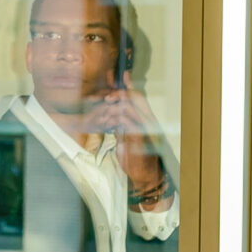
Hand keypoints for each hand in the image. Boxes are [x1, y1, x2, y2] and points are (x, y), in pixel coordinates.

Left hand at [92, 85, 170, 207]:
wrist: (144, 177)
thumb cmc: (135, 159)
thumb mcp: (126, 139)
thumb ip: (121, 125)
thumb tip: (112, 114)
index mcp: (145, 121)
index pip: (139, 98)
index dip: (129, 85)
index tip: (122, 74)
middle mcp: (148, 122)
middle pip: (135, 98)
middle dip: (119, 93)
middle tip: (107, 97)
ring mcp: (145, 129)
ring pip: (129, 108)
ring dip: (114, 107)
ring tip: (104, 111)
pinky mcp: (139, 138)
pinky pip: (127, 122)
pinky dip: (116, 120)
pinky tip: (108, 123)